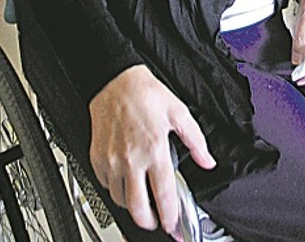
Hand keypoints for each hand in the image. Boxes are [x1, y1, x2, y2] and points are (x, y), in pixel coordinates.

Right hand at [88, 64, 215, 235]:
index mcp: (154, 149)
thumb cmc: (145, 93)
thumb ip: (196, 140)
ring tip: (141, 199)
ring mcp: (111, 160)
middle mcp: (131, 158)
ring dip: (132, 205)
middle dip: (148, 222)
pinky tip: (125, 181)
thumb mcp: (179, 112)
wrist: (115, 80)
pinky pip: (104, 184)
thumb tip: (208, 160)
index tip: (173, 225)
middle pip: (137, 208)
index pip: (163, 194)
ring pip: (119, 199)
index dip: (170, 216)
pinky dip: (115, 188)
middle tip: (156, 221)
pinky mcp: (96, 157)